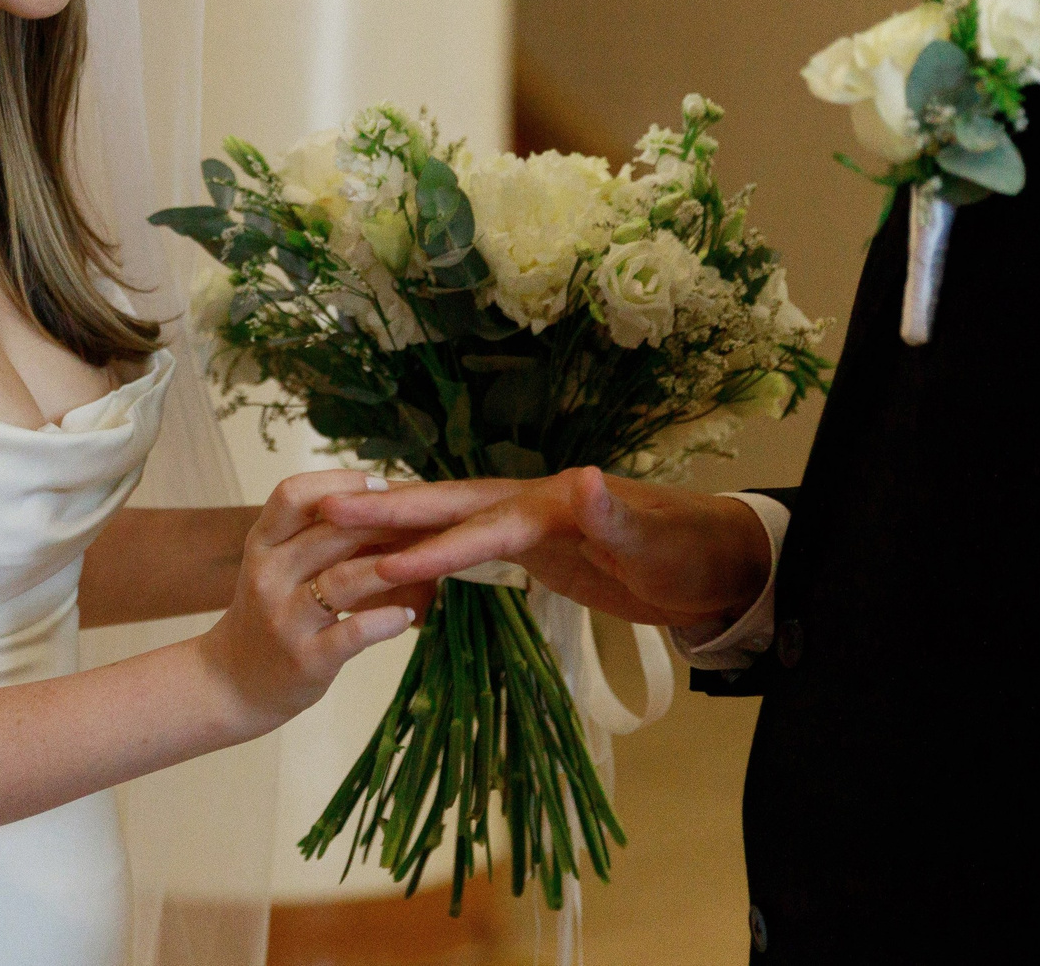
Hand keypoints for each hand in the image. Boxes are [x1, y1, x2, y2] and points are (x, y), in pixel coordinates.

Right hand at [197, 470, 435, 733]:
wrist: (232, 684)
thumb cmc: (268, 613)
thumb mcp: (276, 565)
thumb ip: (313, 534)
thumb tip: (379, 498)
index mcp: (261, 544)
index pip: (293, 494)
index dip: (341, 483)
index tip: (382, 486)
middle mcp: (267, 576)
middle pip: (330, 530)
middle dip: (385, 521)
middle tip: (425, 520)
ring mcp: (285, 619)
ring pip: (344, 578)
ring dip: (392, 566)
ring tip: (425, 562)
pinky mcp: (307, 658)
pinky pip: (355, 631)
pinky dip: (387, 620)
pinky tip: (406, 615)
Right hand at [317, 467, 771, 628]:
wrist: (716, 560)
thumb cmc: (689, 552)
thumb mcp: (657, 543)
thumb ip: (615, 515)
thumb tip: (580, 479)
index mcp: (553, 503)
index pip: (481, 525)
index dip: (431, 542)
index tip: (379, 559)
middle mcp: (533, 503)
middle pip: (450, 507)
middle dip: (389, 513)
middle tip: (322, 510)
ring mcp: (531, 522)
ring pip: (452, 521)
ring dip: (400, 528)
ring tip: (339, 530)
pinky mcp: (536, 545)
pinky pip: (469, 544)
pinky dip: (430, 549)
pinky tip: (403, 559)